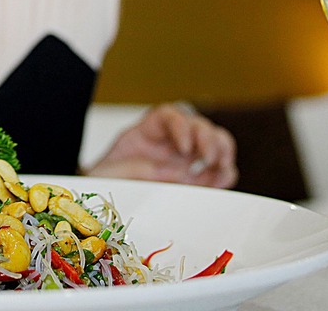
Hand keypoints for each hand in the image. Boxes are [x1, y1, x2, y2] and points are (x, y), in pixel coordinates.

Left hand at [85, 103, 237, 187]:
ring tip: (220, 167)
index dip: (180, 126)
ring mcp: (185, 160)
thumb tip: (176, 171)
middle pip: (197, 125)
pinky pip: (220, 170)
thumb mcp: (106, 174)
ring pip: (215, 141)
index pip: (167, 116)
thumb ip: (136, 169)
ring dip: (223, 151)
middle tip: (208, 158)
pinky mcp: (196, 180)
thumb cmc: (101, 187)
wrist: (104, 211)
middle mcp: (168, 143)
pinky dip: (225, 174)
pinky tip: (221, 182)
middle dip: (207, 138)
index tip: (183, 147)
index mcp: (144, 135)